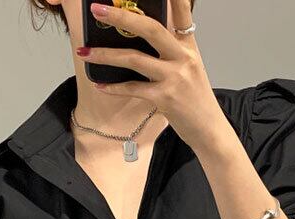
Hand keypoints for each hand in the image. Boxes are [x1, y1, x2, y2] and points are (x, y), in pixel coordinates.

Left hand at [78, 1, 227, 151]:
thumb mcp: (190, 69)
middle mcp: (183, 58)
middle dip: (121, 17)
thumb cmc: (196, 101)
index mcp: (189, 47)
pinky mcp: (165, 98)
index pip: (181, 13)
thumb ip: (171, 52)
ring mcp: (174, 78)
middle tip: (98, 10)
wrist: (209, 130)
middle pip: (150, 28)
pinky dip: (114, 87)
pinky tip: (100, 84)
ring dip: (106, 54)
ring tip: (85, 52)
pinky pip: (133, 88)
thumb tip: (141, 41)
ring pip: (134, 59)